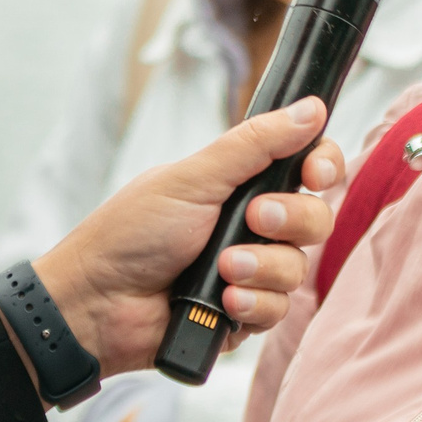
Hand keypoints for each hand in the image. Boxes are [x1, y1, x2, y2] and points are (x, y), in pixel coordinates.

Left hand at [37, 96, 341, 376]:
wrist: (98, 303)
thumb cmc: (132, 233)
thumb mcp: (194, 178)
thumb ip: (256, 144)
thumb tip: (312, 108)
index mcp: (242, 183)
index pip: (308, 167)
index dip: (323, 167)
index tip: (315, 173)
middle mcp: (253, 225)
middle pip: (315, 217)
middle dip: (290, 219)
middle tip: (254, 218)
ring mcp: (251, 271)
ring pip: (298, 268)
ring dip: (262, 267)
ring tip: (220, 269)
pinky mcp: (245, 314)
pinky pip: (279, 310)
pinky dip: (251, 303)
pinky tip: (221, 301)